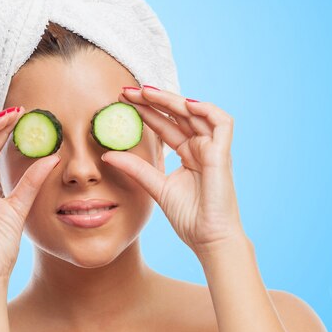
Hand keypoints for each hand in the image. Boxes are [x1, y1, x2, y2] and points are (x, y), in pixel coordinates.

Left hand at [101, 86, 245, 255]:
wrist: (208, 239)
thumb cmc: (189, 218)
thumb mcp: (156, 187)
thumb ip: (136, 169)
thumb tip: (107, 154)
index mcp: (187, 154)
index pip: (165, 125)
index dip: (146, 111)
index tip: (122, 101)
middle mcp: (201, 148)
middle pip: (177, 115)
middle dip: (153, 100)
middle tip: (128, 92)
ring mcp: (213, 149)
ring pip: (196, 113)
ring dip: (172, 100)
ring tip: (147, 93)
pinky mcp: (223, 154)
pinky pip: (222, 122)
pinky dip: (206, 110)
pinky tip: (184, 104)